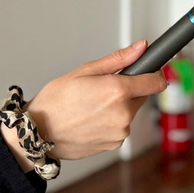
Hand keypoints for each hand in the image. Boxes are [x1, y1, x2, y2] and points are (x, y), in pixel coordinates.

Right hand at [1, 41, 166, 163]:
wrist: (38, 132)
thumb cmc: (55, 101)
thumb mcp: (84, 71)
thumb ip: (118, 60)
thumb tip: (141, 47)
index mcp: (117, 91)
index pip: (156, 82)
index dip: (155, 74)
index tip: (151, 71)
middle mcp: (123, 114)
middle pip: (140, 96)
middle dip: (127, 91)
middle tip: (101, 89)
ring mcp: (120, 132)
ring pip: (129, 113)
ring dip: (117, 108)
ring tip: (91, 106)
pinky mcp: (114, 145)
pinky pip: (120, 128)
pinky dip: (110, 123)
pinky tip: (90, 120)